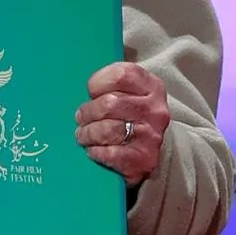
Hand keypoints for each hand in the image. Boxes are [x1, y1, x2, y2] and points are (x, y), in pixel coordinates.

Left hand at [75, 62, 169, 185]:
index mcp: (152, 87)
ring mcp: (151, 135)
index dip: (98, 82)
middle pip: (109, 103)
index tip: (91, 91)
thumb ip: (112, 85)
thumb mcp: (132, 92)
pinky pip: (111, 153)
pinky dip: (97, 151)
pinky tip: (93, 149)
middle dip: (88, 112)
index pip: (121, 75)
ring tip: (82, 134)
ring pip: (107, 129)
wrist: (155, 149)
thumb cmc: (133, 115)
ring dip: (88, 133)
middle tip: (80, 117)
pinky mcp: (144, 159)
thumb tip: (81, 92)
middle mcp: (155, 110)